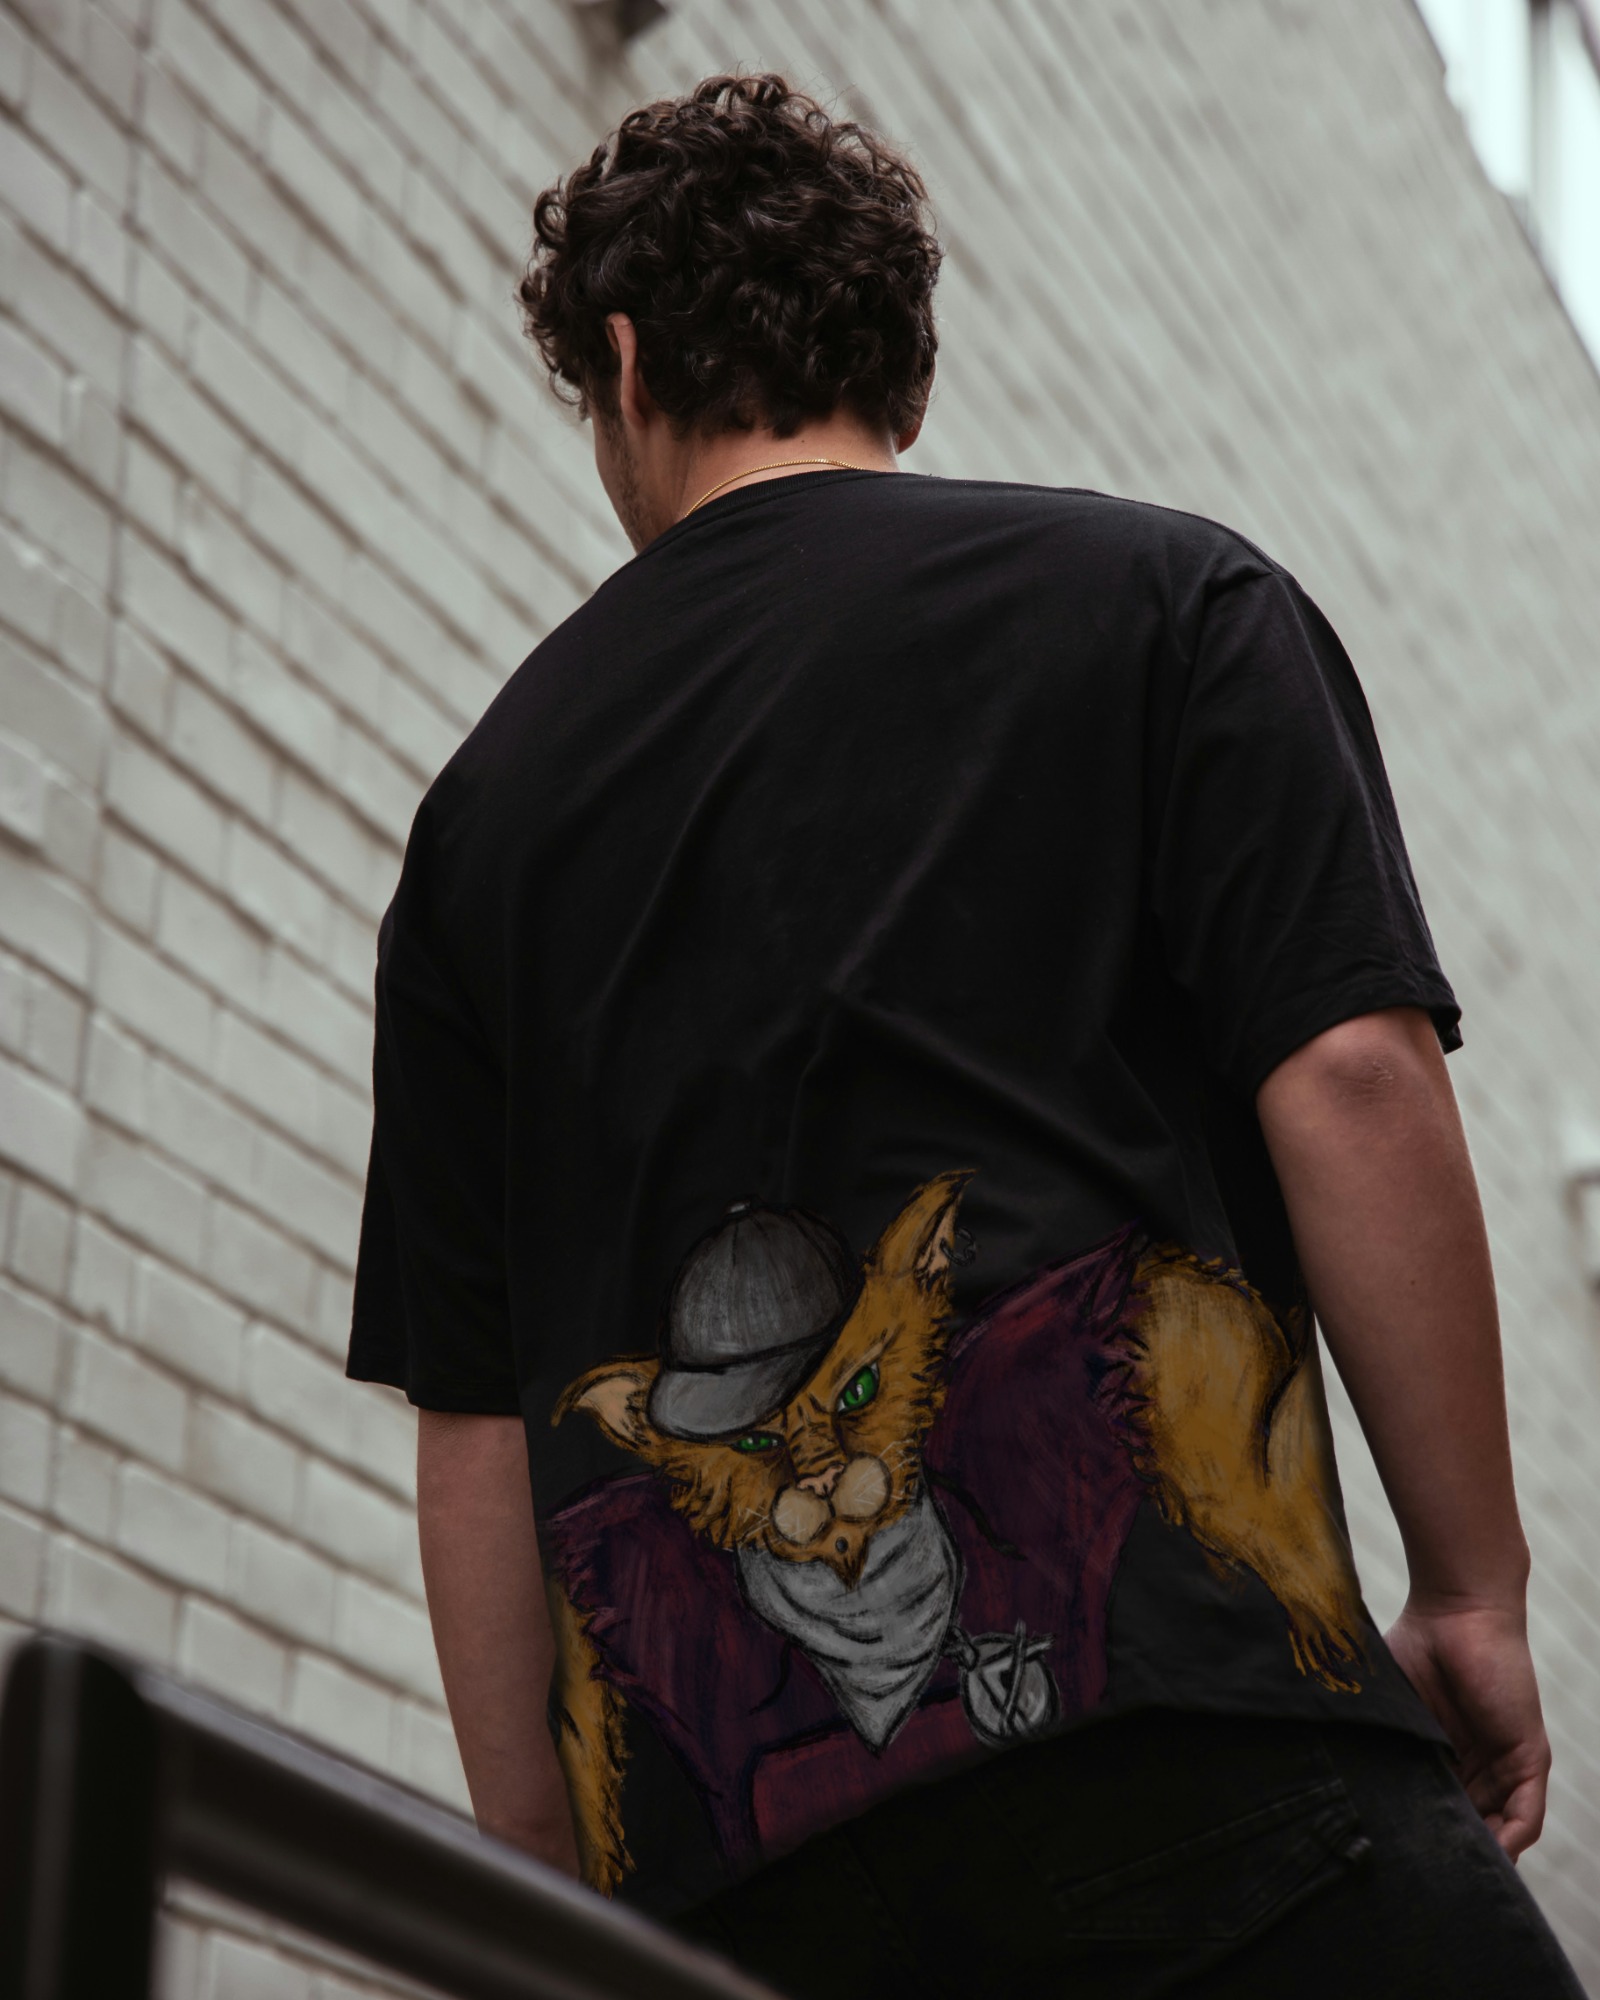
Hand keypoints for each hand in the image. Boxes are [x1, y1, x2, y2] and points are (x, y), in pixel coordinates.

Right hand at [1385, 1598, 1549, 1860]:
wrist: (1455, 1607)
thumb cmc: (1417, 1642)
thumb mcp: (1393, 1700)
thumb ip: (1380, 1732)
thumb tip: (1340, 1772)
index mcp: (1445, 1750)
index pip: (1439, 1803)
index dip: (1424, 1830)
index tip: (1396, 1852)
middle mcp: (1479, 1762)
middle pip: (1471, 1821)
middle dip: (1450, 1848)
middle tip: (1419, 1876)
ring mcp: (1505, 1762)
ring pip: (1498, 1827)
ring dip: (1479, 1852)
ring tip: (1449, 1876)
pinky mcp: (1529, 1757)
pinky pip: (1526, 1815)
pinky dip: (1508, 1839)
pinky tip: (1485, 1856)